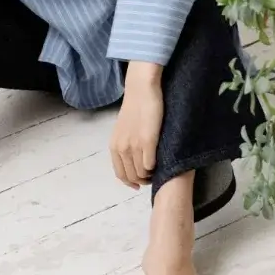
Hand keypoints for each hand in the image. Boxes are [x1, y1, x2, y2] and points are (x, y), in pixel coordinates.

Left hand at [109, 69, 163, 189]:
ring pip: (142, 173)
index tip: (139, 184)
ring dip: (150, 175)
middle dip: (142, 180)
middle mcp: (122, 148)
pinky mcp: (148, 141)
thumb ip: (125, 145)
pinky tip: (160, 160)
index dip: (131, 182)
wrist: (141, 90)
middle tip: (152, 176)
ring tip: (157, 169)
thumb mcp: (123, 130)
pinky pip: (150, 164)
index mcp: (114, 146)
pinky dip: (155, 167)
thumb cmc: (135, 108)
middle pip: (132, 177)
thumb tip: (132, 161)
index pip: (121, 174)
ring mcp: (134, 145)